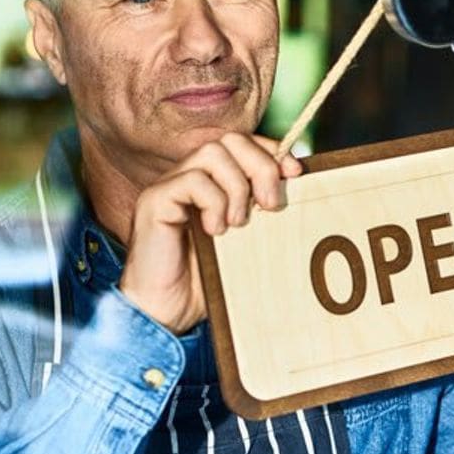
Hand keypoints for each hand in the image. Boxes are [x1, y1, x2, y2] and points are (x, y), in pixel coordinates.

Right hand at [118, 133, 302, 334]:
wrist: (165, 313)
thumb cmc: (205, 282)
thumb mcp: (246, 243)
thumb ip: (262, 214)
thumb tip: (298, 188)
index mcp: (212, 182)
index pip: (243, 143)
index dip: (271, 151)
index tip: (295, 174)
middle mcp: (189, 177)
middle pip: (230, 140)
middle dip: (260, 166)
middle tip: (271, 205)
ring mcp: (170, 186)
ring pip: (212, 154)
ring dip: (236, 186)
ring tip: (239, 223)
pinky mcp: (155, 200)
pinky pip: (192, 181)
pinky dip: (213, 202)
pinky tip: (214, 231)